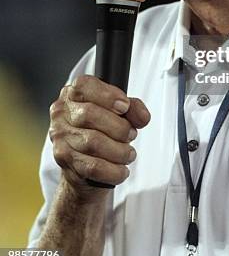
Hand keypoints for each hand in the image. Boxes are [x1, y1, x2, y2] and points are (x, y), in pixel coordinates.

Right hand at [49, 75, 150, 197]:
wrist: (84, 168)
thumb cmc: (102, 131)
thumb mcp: (120, 113)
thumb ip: (134, 109)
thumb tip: (142, 117)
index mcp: (73, 93)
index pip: (84, 85)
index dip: (108, 95)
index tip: (124, 106)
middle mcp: (62, 113)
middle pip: (90, 114)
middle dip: (119, 127)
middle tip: (131, 134)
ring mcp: (60, 137)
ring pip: (93, 142)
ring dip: (119, 151)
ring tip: (128, 154)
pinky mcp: (64, 160)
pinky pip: (93, 166)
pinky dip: (113, 170)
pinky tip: (121, 170)